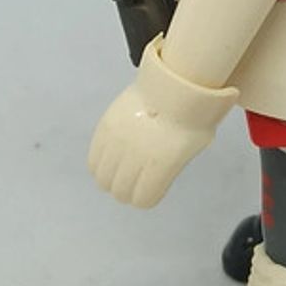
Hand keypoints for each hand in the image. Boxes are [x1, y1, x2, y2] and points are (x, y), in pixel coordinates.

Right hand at [89, 84, 208, 207]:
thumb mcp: (191, 149)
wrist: (174, 85)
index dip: (146, 198)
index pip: (142, 200)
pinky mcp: (106, 128)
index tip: (150, 190)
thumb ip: (171, 169)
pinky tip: (110, 160)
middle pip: (121, 192)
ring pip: (103, 178)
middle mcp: (137, 155)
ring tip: (121, 170)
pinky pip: (93, 159)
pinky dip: (100, 165)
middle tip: (135, 181)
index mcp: (161, 164)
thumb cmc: (189, 119)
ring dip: (111, 179)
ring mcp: (119, 141)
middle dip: (128, 190)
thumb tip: (154, 178)